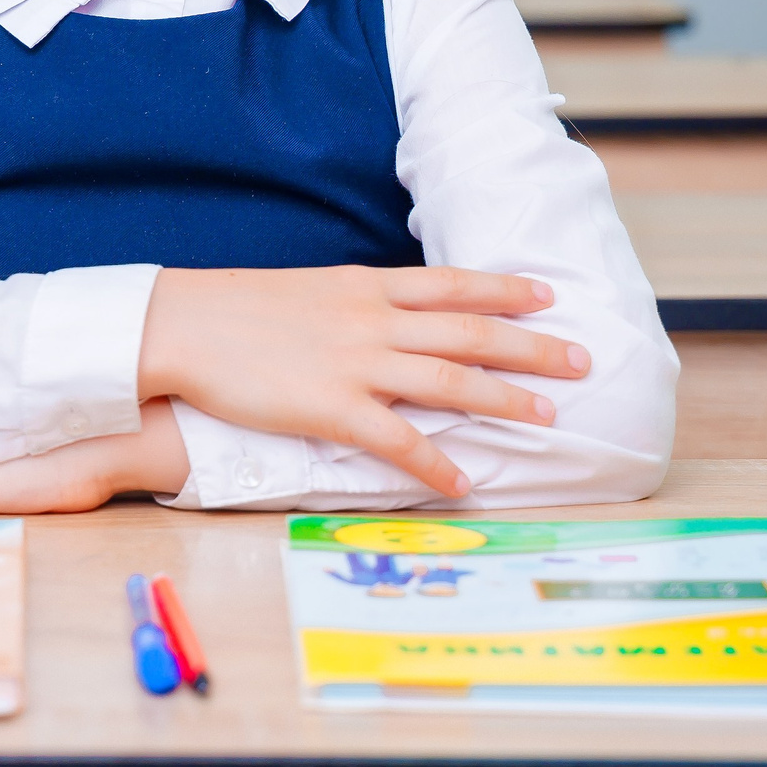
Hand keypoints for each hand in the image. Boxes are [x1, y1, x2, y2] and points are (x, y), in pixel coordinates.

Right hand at [138, 265, 586, 497]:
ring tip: (550, 418)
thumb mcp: (309, 290)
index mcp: (367, 286)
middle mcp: (374, 320)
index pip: (453, 283)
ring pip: (451, 381)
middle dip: (532, 345)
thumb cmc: (238, 309)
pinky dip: (437, 464)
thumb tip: (391, 313)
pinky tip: (465, 483)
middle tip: (582, 359)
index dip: (506, 288)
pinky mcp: (332, 408)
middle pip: (471, 330)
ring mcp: (357, 363)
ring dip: (506, 401)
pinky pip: (399, 441)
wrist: (184, 325)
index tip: (549, 293)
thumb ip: (357, 302)